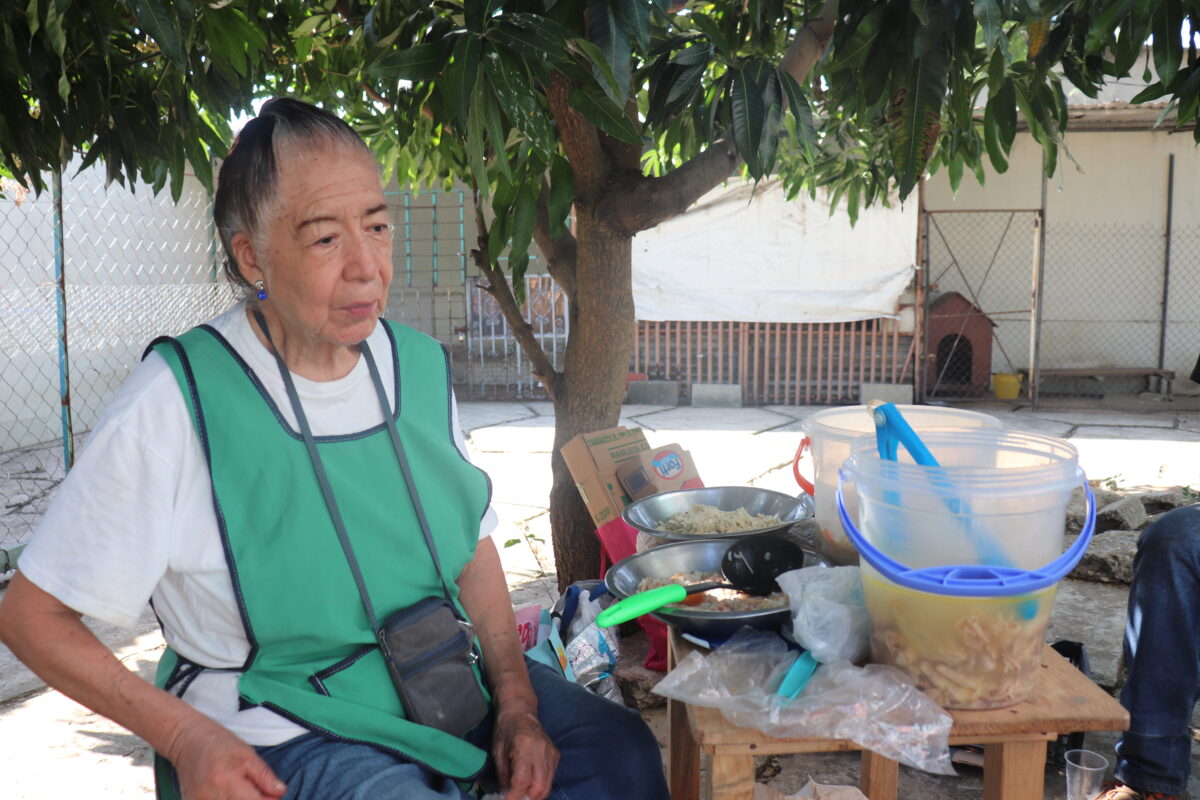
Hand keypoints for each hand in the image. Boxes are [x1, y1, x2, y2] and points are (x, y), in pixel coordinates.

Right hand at [165, 717, 286, 799]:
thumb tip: (281, 793)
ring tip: (240, 790)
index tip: (274, 796)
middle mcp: (209, 797)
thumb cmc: (220, 744)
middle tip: (257, 791)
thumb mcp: (247, 754)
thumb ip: (264, 776)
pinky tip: (227, 794)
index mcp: (226, 781)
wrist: (187, 741)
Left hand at [492, 706, 558, 799]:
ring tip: (521, 796)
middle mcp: (541, 750)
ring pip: (547, 786)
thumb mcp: (497, 751)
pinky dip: (540, 786)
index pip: (522, 781)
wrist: (520, 710)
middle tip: (515, 799)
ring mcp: (551, 753)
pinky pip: (551, 778)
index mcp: (524, 746)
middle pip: (539, 787)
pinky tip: (529, 786)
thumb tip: (505, 795)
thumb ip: (502, 775)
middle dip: (527, 799)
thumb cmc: (505, 728)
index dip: (514, 796)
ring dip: (534, 796)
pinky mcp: (555, 755)